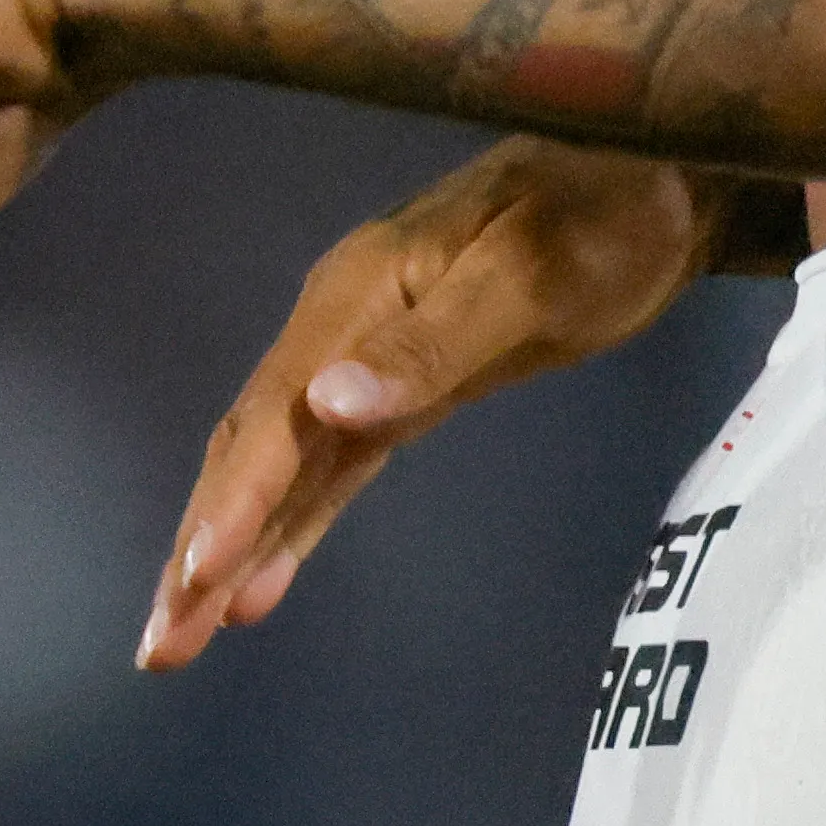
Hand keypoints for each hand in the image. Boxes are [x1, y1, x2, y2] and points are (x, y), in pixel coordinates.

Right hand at [141, 141, 794, 668]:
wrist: (666, 177)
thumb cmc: (610, 213)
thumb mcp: (531, 277)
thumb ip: (431, 344)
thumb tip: (328, 403)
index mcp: (358, 295)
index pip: (278, 415)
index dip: (237, 500)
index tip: (197, 580)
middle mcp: (343, 326)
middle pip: (255, 449)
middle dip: (204, 547)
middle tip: (159, 648)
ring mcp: (371, 355)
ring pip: (282, 466)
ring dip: (232, 546)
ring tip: (181, 637)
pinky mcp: (410, 382)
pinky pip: (332, 465)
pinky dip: (293, 522)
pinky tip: (262, 578)